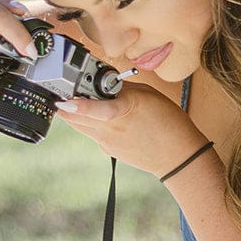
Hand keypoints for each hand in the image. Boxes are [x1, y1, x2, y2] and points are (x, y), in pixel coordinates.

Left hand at [55, 83, 209, 178]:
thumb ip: (122, 89)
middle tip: (62, 91)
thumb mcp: (148, 94)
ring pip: (79, 125)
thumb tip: (104, 84)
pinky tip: (104, 118)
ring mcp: (107, 142)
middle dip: (64, 103)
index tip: (63, 101)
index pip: (95, 109)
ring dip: (74, 113)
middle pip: (74, 117)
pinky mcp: (108, 150)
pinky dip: (91, 123)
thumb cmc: (169, 123)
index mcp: (123, 111)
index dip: (76, 105)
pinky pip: (92, 133)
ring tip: (79, 101)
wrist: (178, 156)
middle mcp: (110, 129)